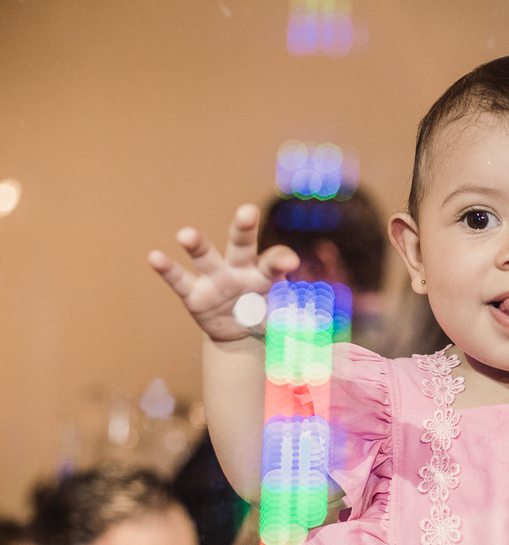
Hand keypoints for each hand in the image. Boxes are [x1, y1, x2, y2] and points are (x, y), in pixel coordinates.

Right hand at [148, 204, 298, 341]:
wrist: (241, 332)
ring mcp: (215, 279)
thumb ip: (297, 321)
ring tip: (185, 234)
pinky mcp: (194, 294)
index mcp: (266, 274)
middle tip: (248, 211)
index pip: (274, 261)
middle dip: (244, 228)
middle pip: (242, 245)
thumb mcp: (285, 318)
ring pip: (206, 257)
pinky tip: (154, 257)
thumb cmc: (265, 315)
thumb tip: (317, 334)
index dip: (281, 259)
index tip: (290, 262)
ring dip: (196, 245)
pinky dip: (167, 269)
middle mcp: (240, 269)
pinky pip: (180, 281)